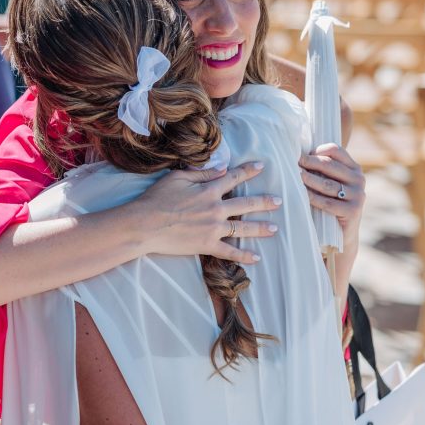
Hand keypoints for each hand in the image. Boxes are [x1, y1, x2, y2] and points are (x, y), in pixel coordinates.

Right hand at [134, 162, 281, 263]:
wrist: (145, 224)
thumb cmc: (156, 199)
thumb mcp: (177, 178)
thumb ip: (202, 174)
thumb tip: (221, 169)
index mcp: (209, 190)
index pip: (234, 178)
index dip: (248, 171)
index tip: (261, 167)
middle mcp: (216, 209)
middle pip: (246, 204)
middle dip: (264, 202)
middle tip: (279, 201)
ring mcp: (213, 229)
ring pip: (243, 229)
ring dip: (261, 228)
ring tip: (274, 229)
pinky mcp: (207, 245)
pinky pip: (230, 252)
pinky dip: (244, 256)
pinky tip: (256, 258)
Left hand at [299, 143, 365, 245]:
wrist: (342, 233)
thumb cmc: (330, 202)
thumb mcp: (329, 182)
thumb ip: (322, 169)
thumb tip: (297, 153)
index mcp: (354, 168)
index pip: (335, 150)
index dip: (316, 151)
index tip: (301, 156)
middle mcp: (359, 179)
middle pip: (329, 164)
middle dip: (308, 162)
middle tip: (292, 163)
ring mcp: (358, 195)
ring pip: (327, 184)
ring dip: (308, 179)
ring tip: (294, 176)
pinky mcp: (353, 211)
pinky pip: (327, 202)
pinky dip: (312, 198)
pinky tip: (301, 195)